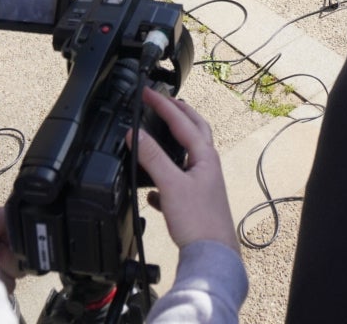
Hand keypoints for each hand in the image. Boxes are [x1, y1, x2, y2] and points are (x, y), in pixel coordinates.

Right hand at [132, 89, 237, 253]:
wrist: (211, 255)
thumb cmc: (198, 222)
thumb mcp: (171, 184)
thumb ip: (152, 157)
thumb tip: (135, 133)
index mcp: (204, 155)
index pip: (181, 120)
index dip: (162, 104)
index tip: (146, 92)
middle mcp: (207, 165)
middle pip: (194, 129)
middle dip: (179, 112)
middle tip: (162, 100)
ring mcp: (203, 182)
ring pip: (187, 153)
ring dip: (174, 140)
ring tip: (159, 133)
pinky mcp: (196, 201)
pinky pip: (178, 181)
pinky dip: (165, 177)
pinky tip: (152, 191)